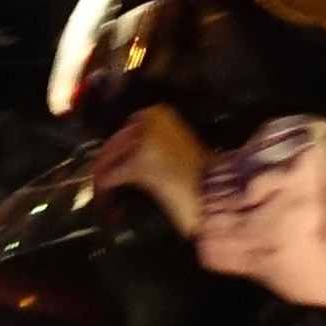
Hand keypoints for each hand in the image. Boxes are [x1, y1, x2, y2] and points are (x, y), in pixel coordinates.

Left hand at [88, 105, 210, 234]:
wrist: (221, 195)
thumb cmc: (202, 180)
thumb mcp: (174, 152)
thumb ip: (148, 148)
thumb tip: (118, 161)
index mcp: (158, 113)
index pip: (122, 132)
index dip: (113, 157)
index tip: (111, 177)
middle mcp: (148, 119)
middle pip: (110, 146)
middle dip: (104, 173)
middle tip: (106, 197)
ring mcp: (142, 139)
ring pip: (106, 161)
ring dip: (103, 187)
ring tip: (110, 207)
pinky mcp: (138, 162)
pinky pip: (108, 179)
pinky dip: (106, 197)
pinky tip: (113, 212)